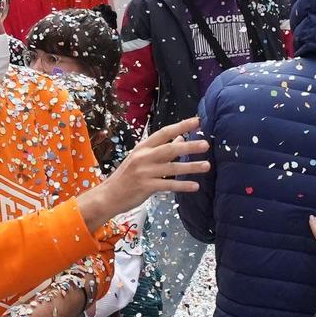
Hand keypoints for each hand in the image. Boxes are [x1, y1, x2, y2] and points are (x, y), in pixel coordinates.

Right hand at [80, 114, 208, 223]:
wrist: (109, 195)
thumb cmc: (127, 176)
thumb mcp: (141, 158)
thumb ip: (161, 149)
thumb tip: (181, 138)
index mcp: (143, 147)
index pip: (164, 133)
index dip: (181, 126)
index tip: (197, 121)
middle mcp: (143, 157)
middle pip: (170, 149)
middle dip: (189, 146)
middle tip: (206, 144)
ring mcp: (144, 172)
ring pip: (172, 168)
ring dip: (191, 167)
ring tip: (207, 166)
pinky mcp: (146, 186)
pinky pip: (168, 185)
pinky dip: (182, 186)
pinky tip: (195, 186)